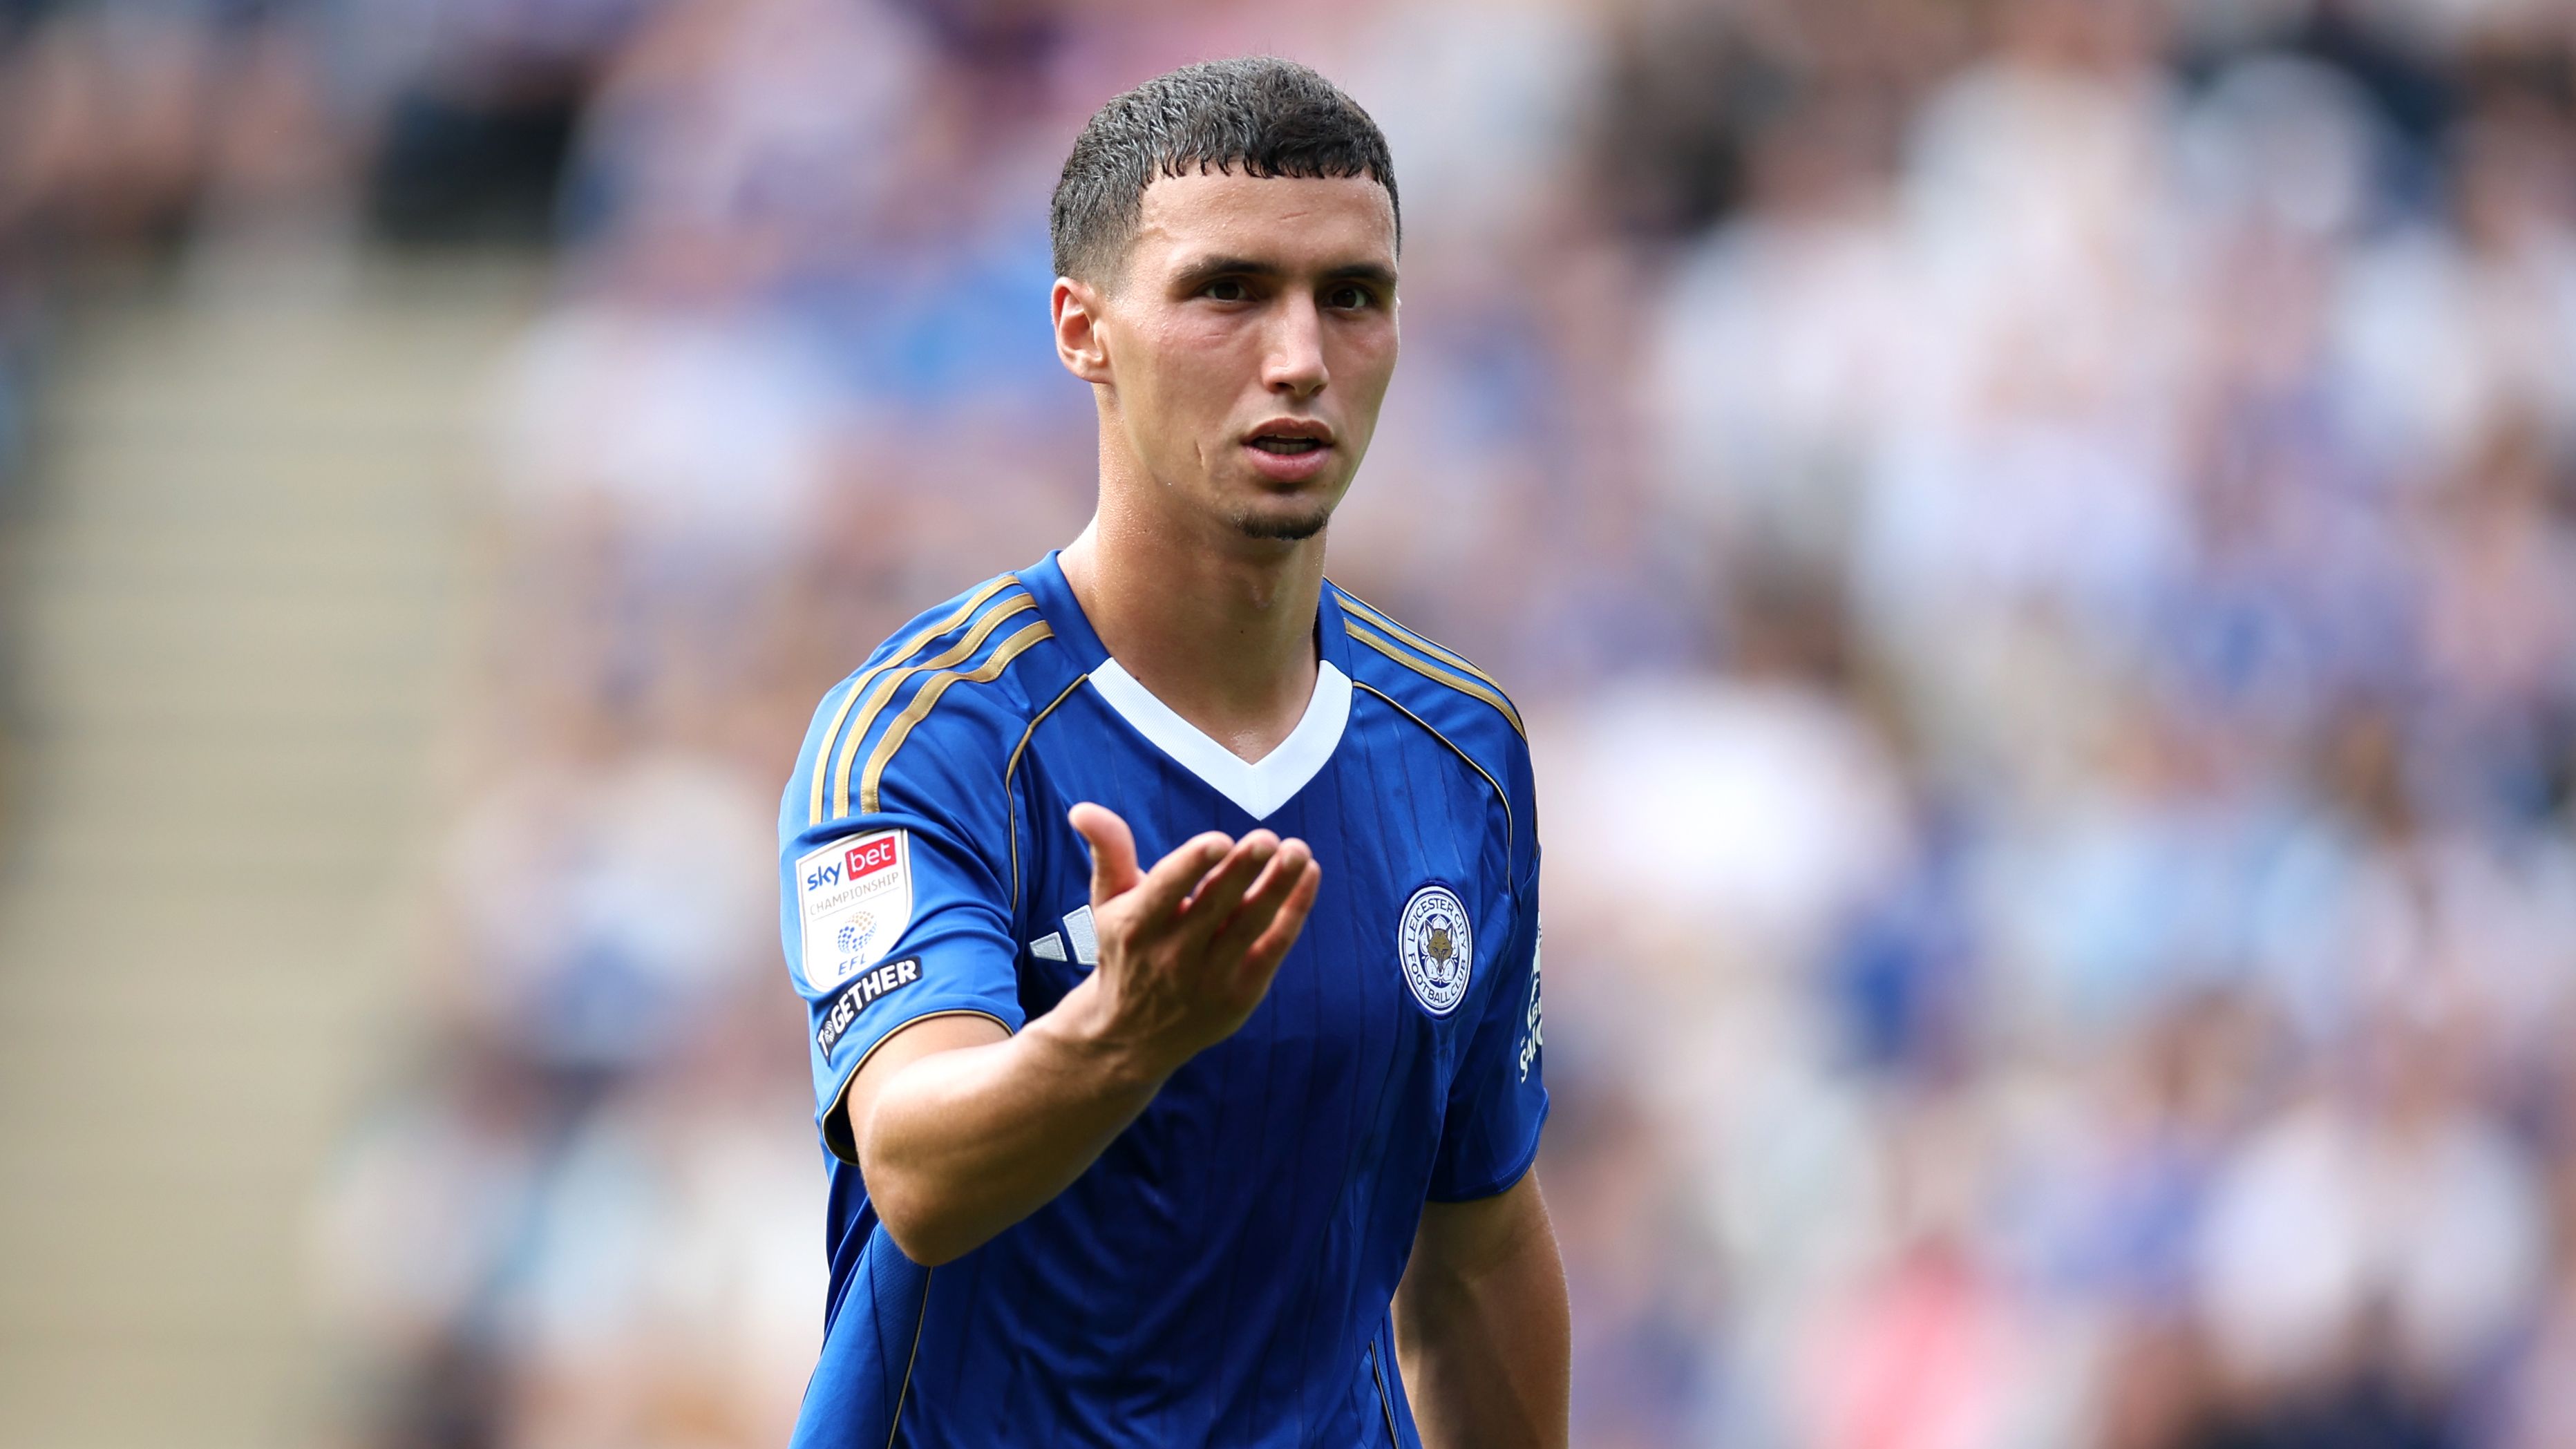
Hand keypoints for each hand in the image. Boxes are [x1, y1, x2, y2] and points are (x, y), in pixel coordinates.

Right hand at [1060, 801, 1321, 1079]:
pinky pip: (1274, 947)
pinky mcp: (1241, 993)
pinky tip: (1309, 873)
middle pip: (1214, 908)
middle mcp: (1171, 956)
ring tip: (1298, 851)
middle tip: (1268, 838)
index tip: (1218, 840)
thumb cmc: (1125, 950)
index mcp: (1135, 926)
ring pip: (1249, 926)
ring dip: (1276, 887)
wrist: (1132, 1036)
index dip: (1191, 865)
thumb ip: (1108, 851)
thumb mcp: (1108, 903)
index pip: (1165, 891)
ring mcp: (1209, 978)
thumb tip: (1083, 808)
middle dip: (1241, 872)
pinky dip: (1294, 911)